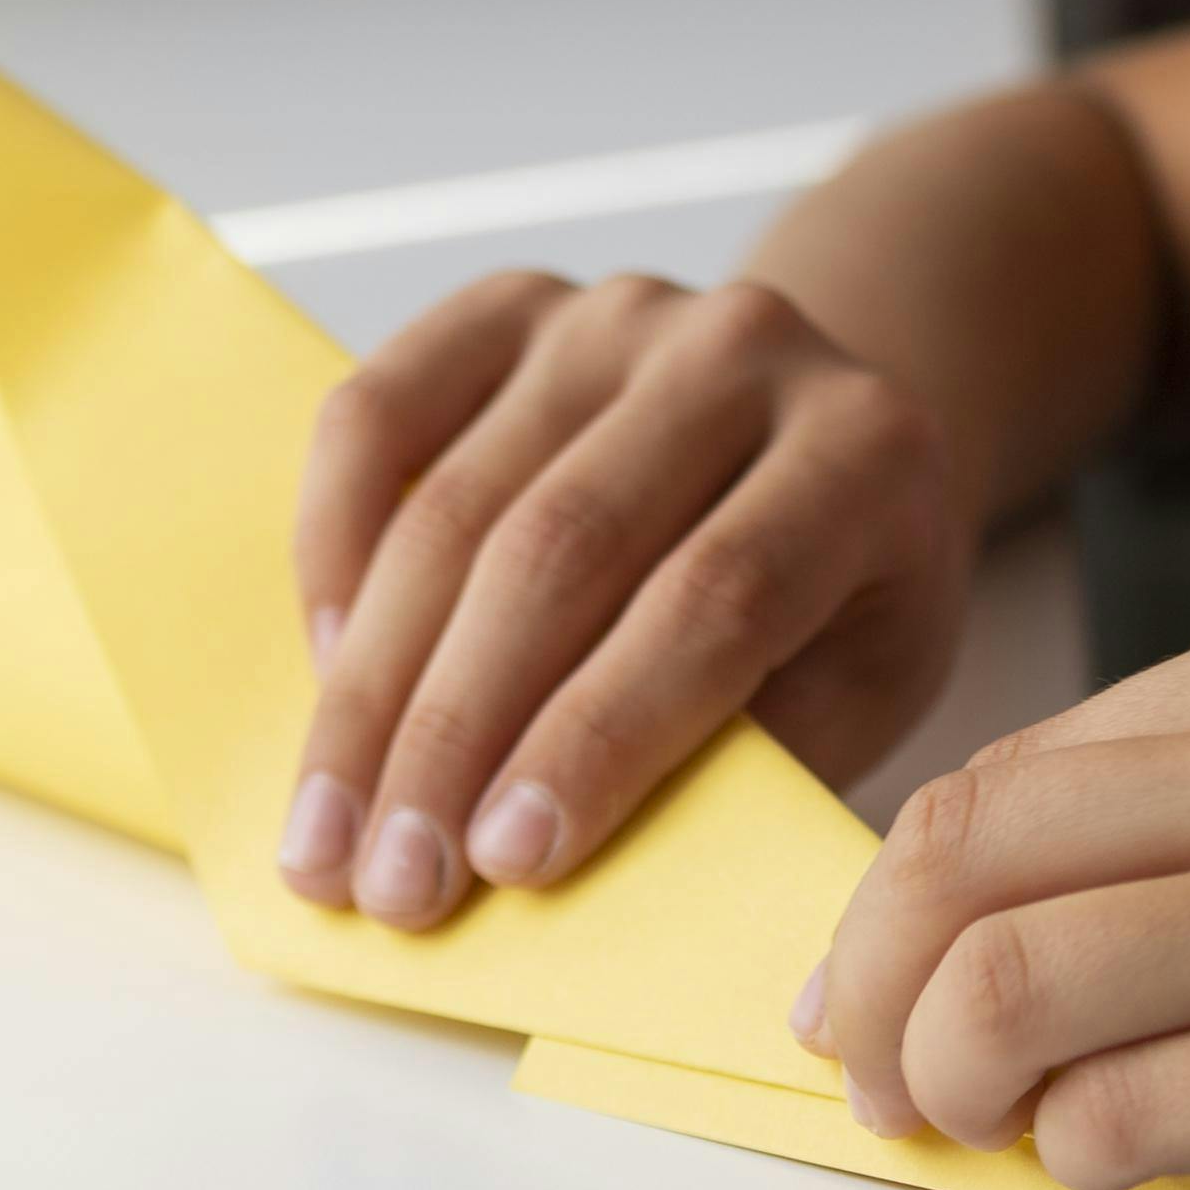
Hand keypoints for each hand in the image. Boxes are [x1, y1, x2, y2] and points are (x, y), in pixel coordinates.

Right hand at [280, 269, 971, 928]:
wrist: (817, 433)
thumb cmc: (841, 593)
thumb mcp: (855, 686)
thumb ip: (745, 753)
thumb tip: (563, 853)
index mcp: (861, 451)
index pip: (710, 601)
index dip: (600, 736)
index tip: (505, 862)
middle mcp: (739, 351)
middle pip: (561, 551)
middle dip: (454, 737)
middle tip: (387, 881)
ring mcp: (612, 315)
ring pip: (454, 501)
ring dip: (372, 685)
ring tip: (328, 826)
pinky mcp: (509, 308)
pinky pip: (377, 413)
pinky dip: (333, 544)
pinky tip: (327, 662)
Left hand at [813, 597, 1189, 1189]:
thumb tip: (1008, 927)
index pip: (1013, 766)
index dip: (900, 895)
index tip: (863, 982)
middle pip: (972, 856)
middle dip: (871, 986)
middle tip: (861, 1075)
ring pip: (1016, 987)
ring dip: (945, 1086)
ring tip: (962, 1137)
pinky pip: (1130, 1116)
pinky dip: (1077, 1160)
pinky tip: (1111, 1170)